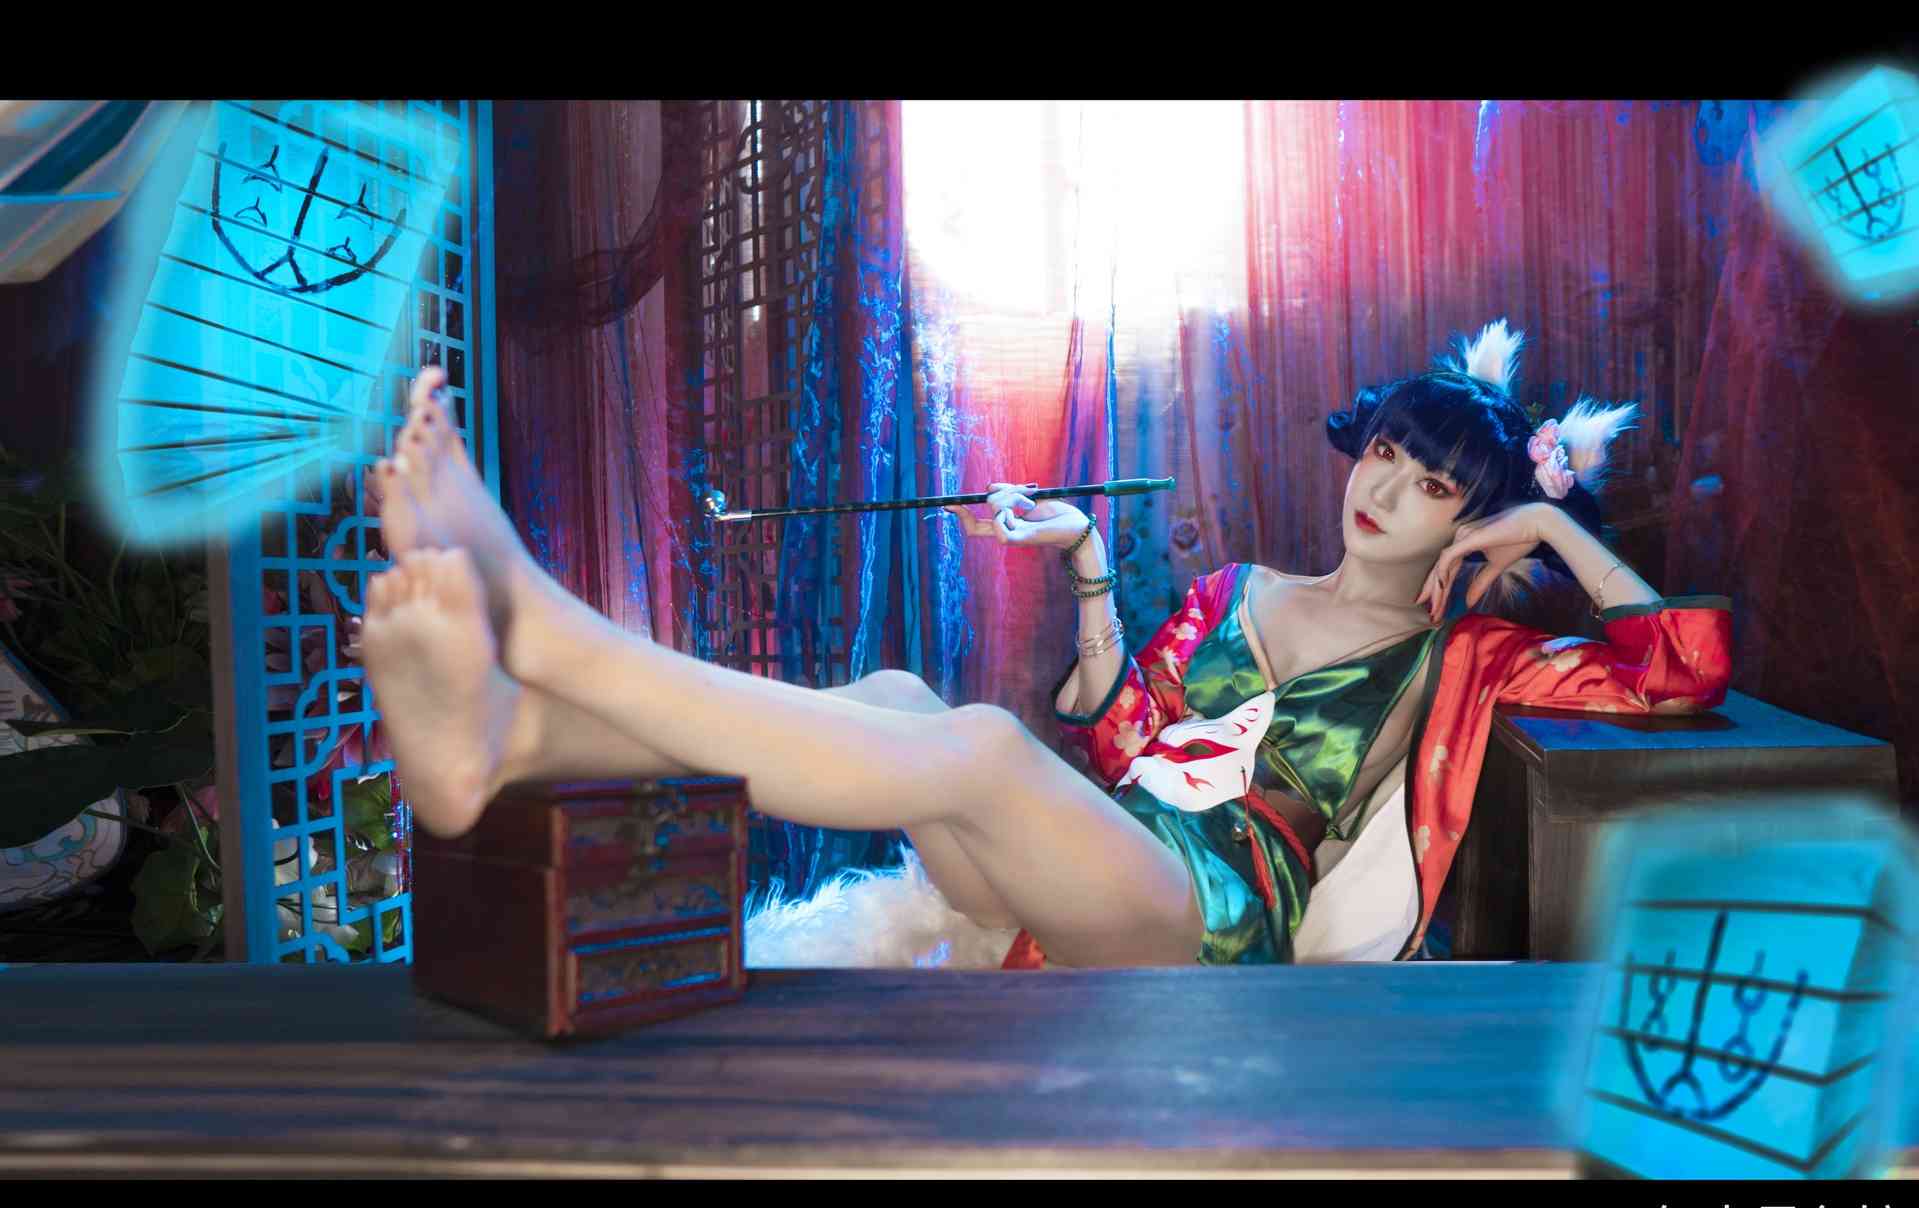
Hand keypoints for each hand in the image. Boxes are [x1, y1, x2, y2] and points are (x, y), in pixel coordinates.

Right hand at [944, 483, 1088, 548]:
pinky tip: (1020, 510)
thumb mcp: (1029, 496)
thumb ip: (1009, 492)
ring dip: (1011, 498)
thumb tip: (988, 487)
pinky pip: (999, 529)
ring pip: (993, 512)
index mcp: (1006, 525)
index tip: (949, 503)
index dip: (960, 514)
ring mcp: (1011, 538)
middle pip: (975, 525)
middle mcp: (1005, 533)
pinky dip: (1005, 514)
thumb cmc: (1057, 513)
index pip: (975, 524)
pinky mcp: (1020, 541)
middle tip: (1024, 492)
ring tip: (1032, 501)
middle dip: (986, 502)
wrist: (1077, 527)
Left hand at [1415, 502, 1561, 622]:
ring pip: (1442, 566)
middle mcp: (1460, 537)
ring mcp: (1463, 536)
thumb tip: (1468, 603)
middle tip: (1430, 613)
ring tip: (1435, 608)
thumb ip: (1481, 583)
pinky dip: (1443, 572)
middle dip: (1434, 592)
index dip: (1440, 589)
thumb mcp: (1496, 566)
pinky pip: (1450, 557)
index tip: (1435, 608)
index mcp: (1465, 542)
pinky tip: (1441, 588)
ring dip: (1438, 589)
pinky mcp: (1469, 537)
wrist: (1537, 523)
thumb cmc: (1519, 540)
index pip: (1447, 569)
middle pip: (1440, 568)